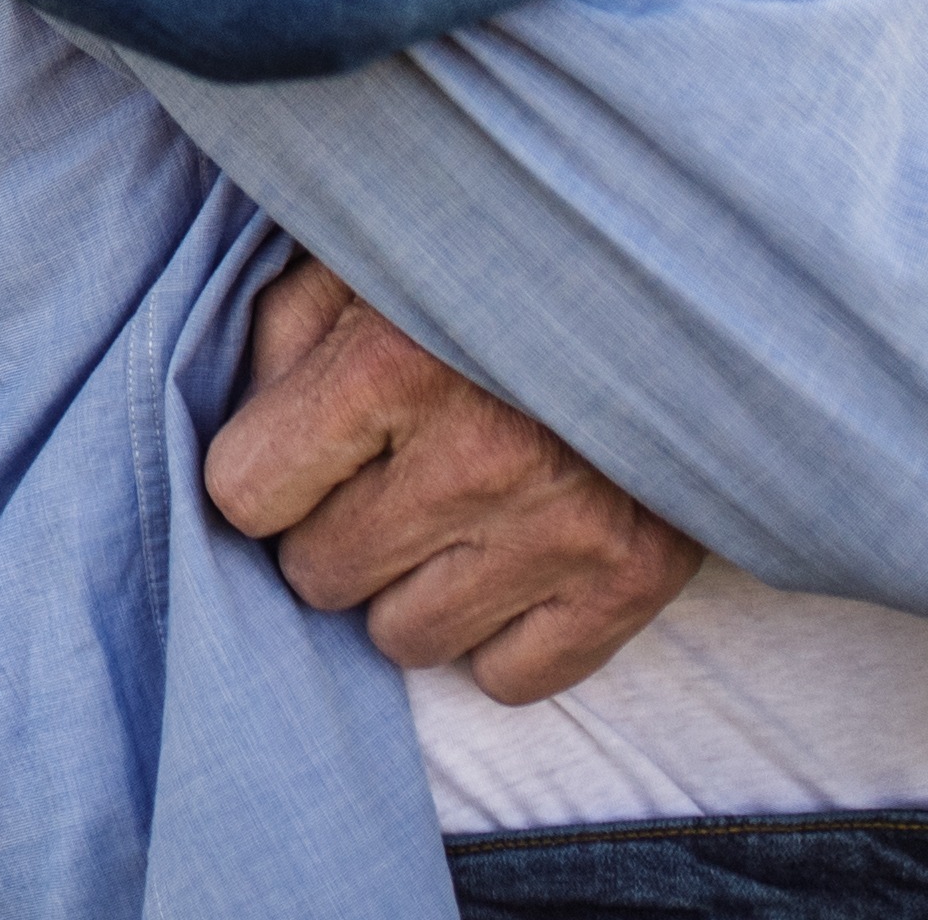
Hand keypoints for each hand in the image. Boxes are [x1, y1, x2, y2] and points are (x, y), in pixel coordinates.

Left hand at [205, 256, 700, 701]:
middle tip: (385, 471)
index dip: (265, 470)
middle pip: (319, 575)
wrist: (688, 267)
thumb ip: (286, 333)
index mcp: (393, 361)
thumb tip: (239, 431)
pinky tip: (515, 554)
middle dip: (336, 527)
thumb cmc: (503, 249)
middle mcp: (478, 456)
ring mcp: (562, 528)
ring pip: (403, 639)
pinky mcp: (633, 579)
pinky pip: (509, 678)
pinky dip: (502, 634)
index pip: (246, 493)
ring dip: (411, 586)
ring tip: (453, 508)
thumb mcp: (370, 249)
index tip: (300, 444)